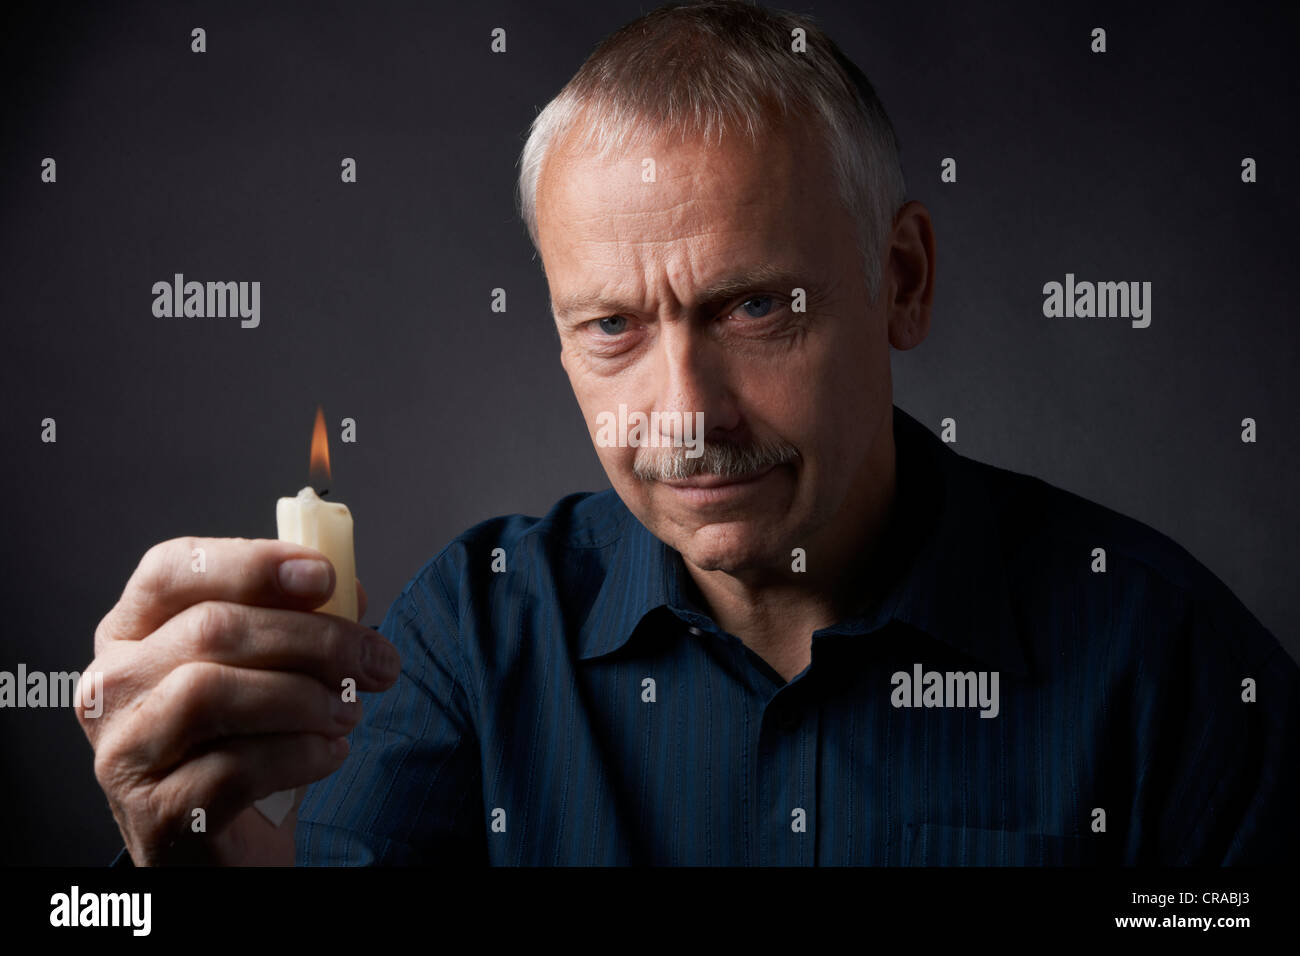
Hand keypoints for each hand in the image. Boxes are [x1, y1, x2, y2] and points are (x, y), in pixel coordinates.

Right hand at [76, 537, 400, 864]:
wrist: (224, 848)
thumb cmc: (245, 743)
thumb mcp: (269, 670)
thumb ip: (300, 622)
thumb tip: (349, 594)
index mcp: (133, 632)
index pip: (172, 570)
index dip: (251, 563)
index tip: (326, 575)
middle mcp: (112, 685)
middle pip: (211, 629)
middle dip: (315, 639)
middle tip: (377, 663)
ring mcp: (123, 751)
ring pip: (212, 692)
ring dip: (304, 698)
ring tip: (350, 713)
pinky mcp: (153, 812)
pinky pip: (235, 767)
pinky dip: (301, 754)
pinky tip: (330, 754)